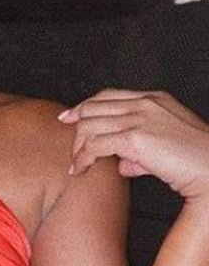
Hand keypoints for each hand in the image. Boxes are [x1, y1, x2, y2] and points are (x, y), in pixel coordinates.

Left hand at [59, 89, 208, 200]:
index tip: (69, 117)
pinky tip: (81, 169)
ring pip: (89, 125)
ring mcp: (140, 118)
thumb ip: (141, 154)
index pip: (108, 96)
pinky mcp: (135, 137)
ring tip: (78, 165)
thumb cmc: (196, 161)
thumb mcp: (166, 148)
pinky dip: (83, 157)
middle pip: (93, 108)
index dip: (84, 106)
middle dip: (77, 129)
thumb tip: (123, 165)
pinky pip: (95, 144)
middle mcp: (145, 103)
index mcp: (155, 99)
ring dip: (78, 147)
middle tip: (71, 149)